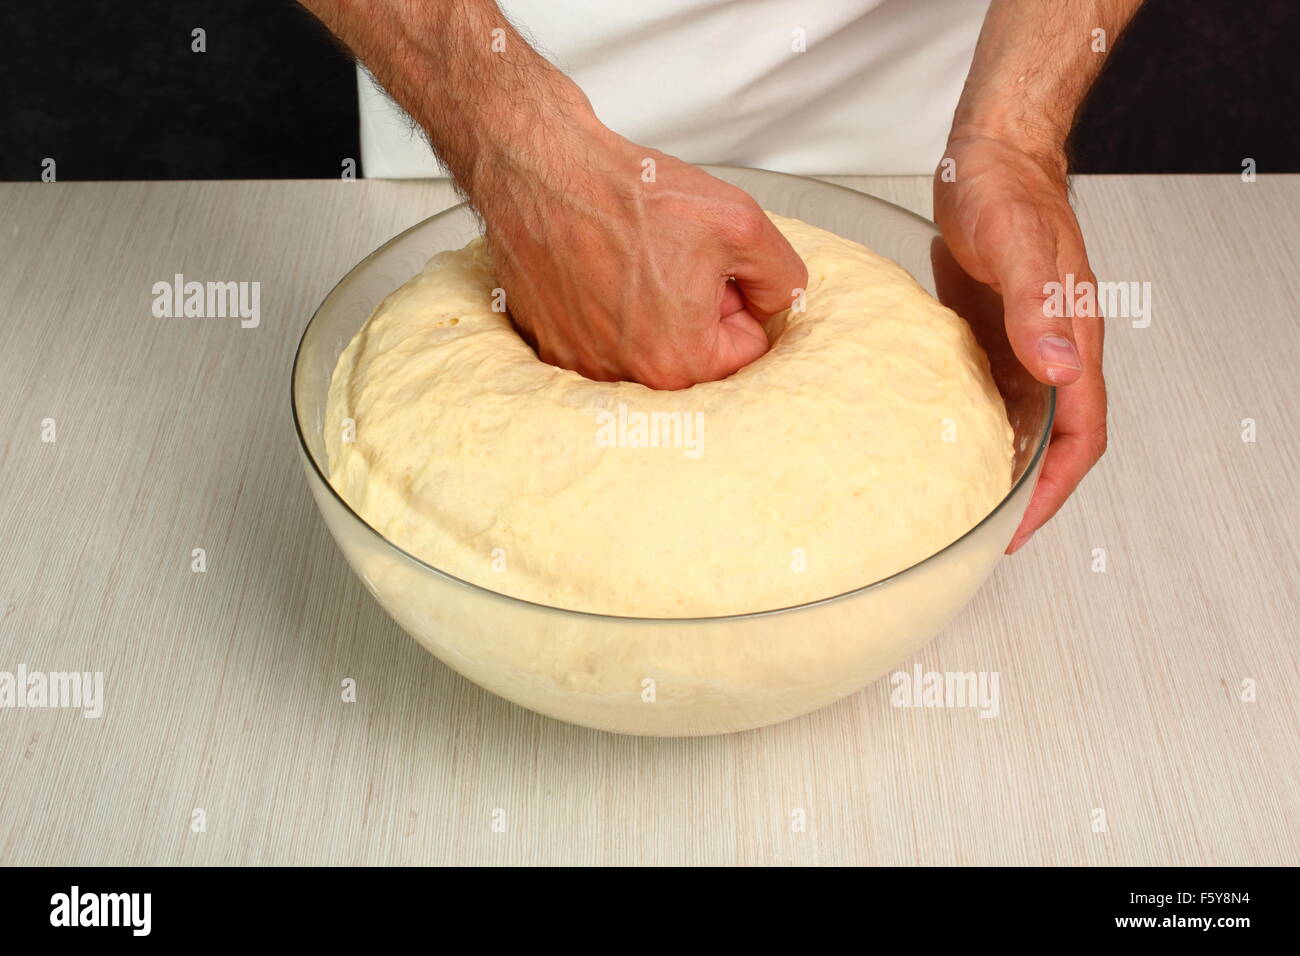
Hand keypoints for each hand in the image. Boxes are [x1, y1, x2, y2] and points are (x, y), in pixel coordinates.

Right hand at [471, 120, 807, 389]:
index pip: (745, 350)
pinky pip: (601, 336)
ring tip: (631, 260)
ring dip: (650, 310)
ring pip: (647, 345)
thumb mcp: (741, 224)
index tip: (711, 268)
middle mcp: (627, 376)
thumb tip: (781, 302)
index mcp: (680, 362)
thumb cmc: (628, 195)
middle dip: (695, 310)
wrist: (544, 170)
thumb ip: (783, 276)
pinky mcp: (550, 344)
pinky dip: (606, 307)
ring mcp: (582, 364)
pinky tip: (598, 269)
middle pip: (694, 353)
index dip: (737, 299)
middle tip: (671, 259)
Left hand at [934, 132, 1106, 551]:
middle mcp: (1054, 349)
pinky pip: (991, 395)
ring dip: (1000, 465)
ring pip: (1022, 424)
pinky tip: (941, 444)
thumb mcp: (1016, 243)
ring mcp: (1024, 343)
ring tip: (960, 503)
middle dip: (1028, 491)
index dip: (1056, 487)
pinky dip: (976, 428)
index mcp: (1073, 338)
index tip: (1021, 525)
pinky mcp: (994, 333)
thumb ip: (1039, 304)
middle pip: (1055, 441)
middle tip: (985, 530)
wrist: (988, 154)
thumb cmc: (1005, 187)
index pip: (1080, 435)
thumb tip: (1062, 370)